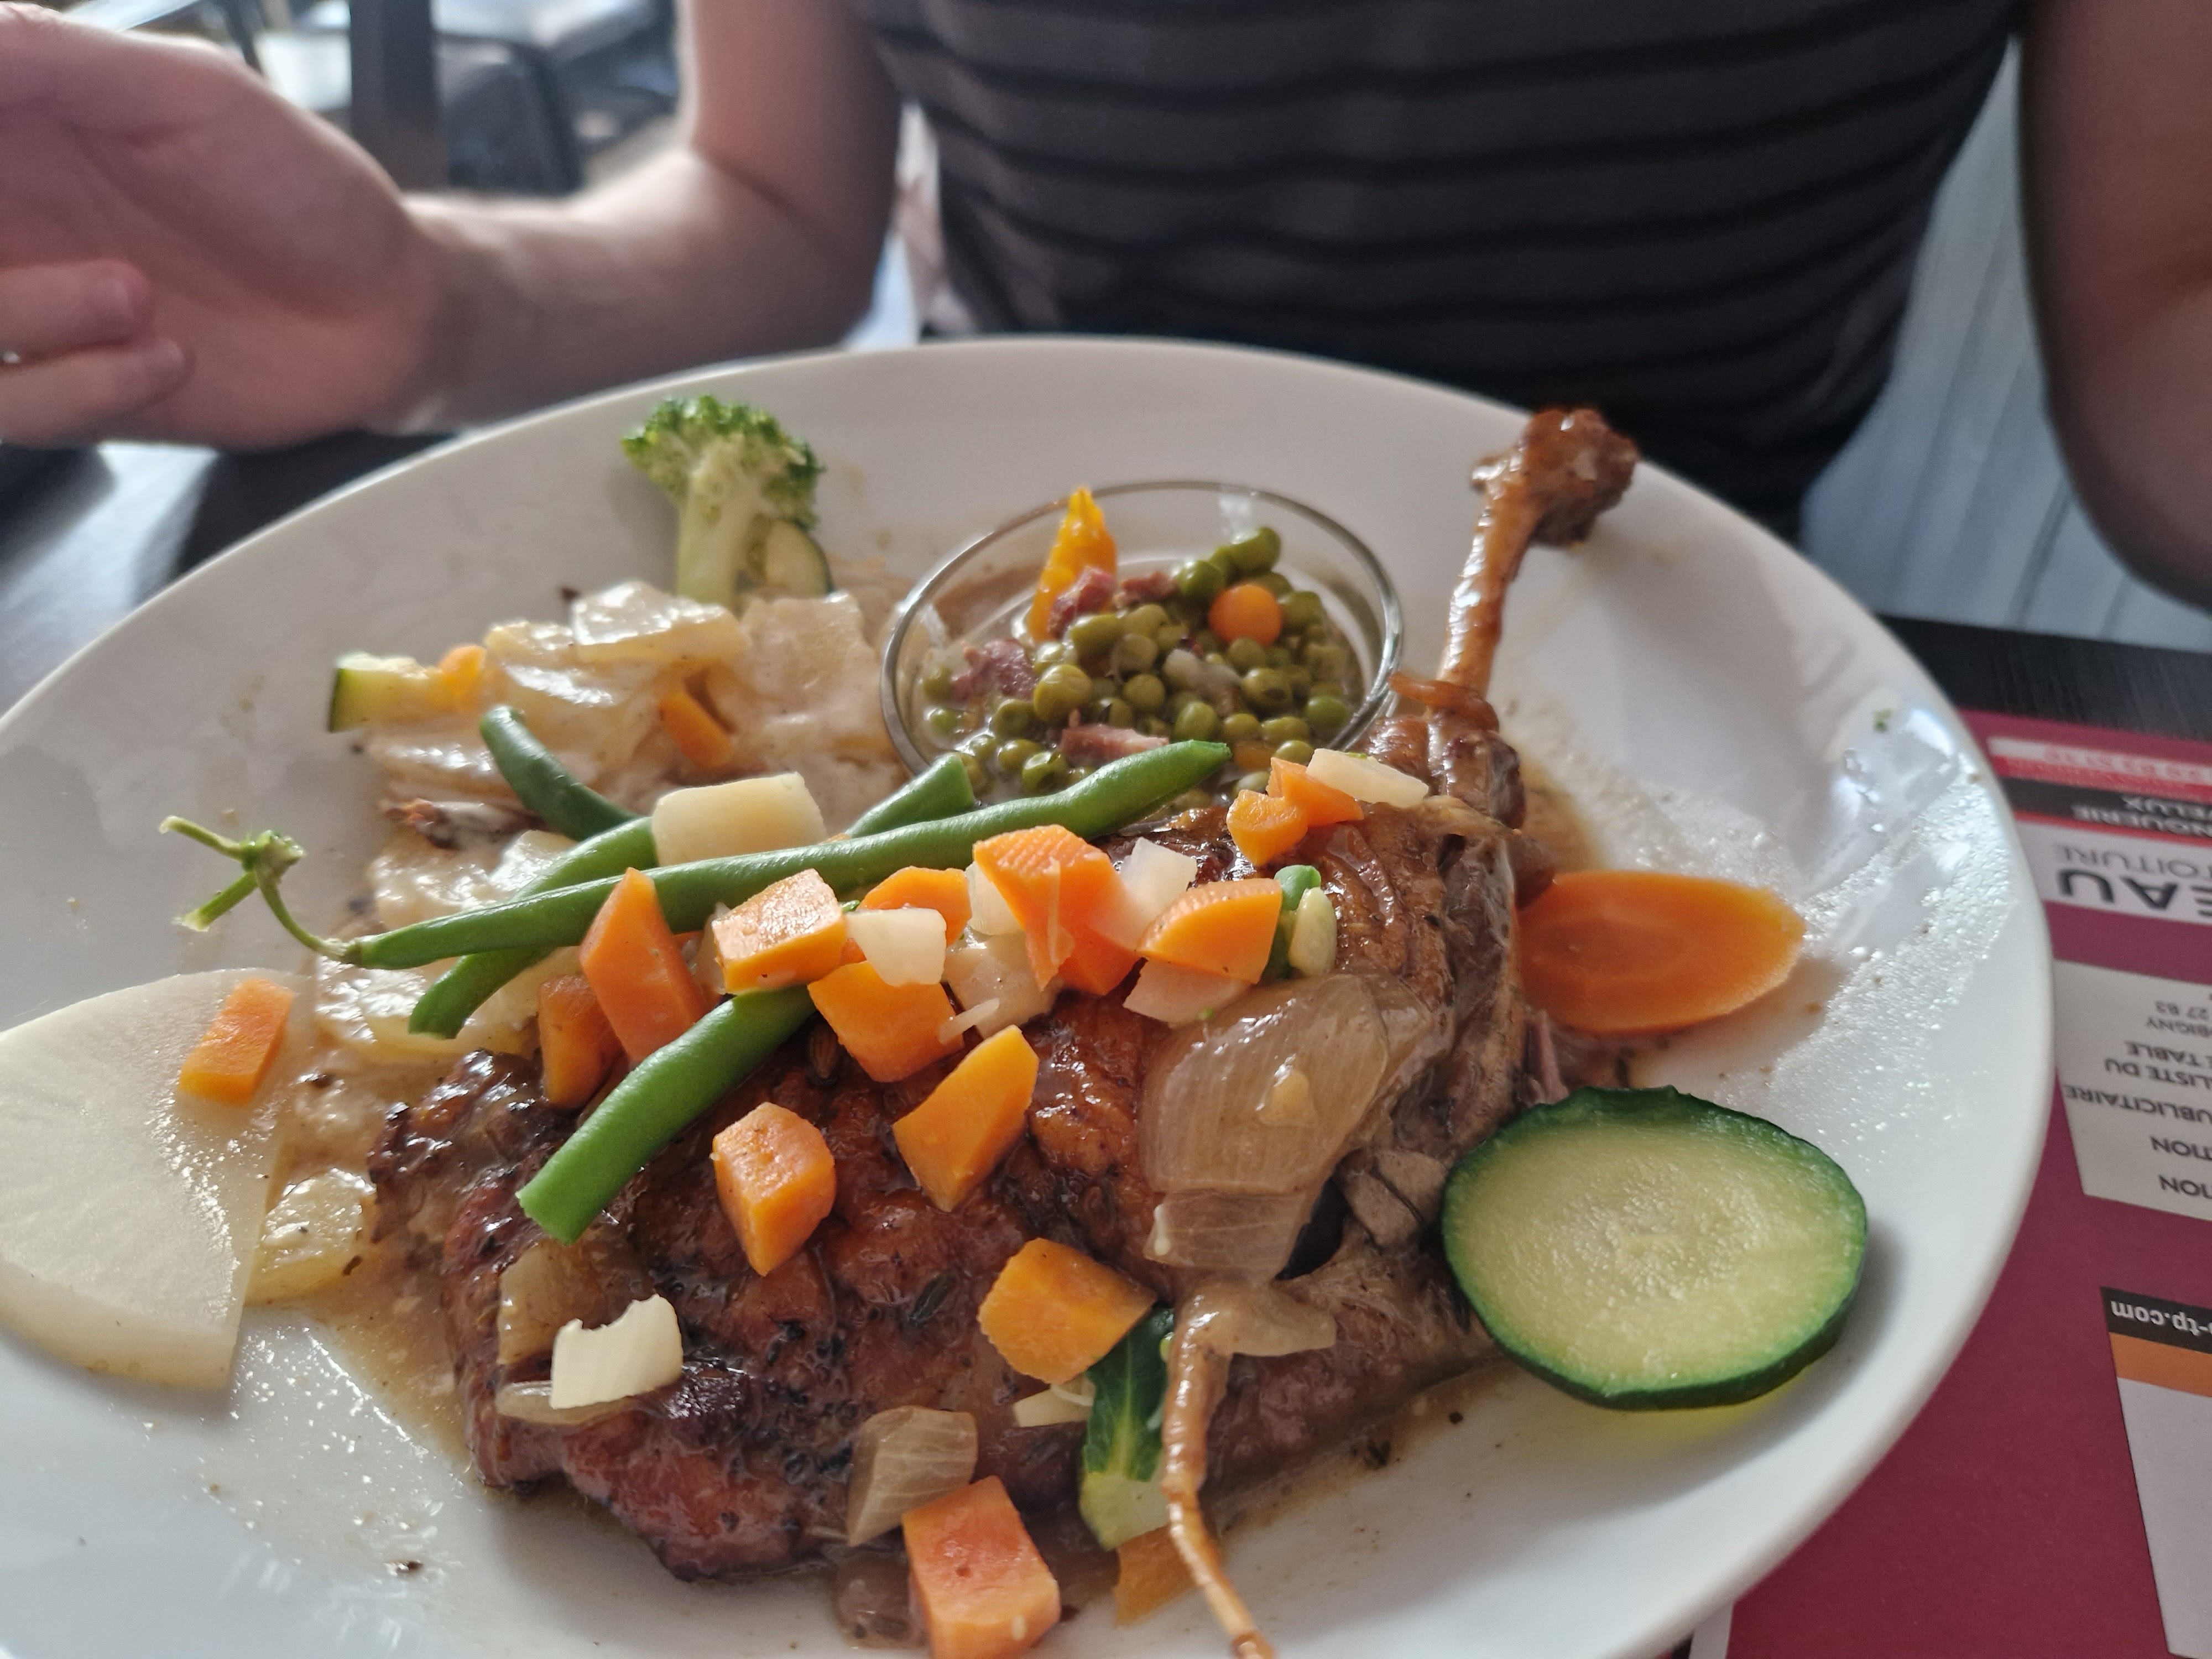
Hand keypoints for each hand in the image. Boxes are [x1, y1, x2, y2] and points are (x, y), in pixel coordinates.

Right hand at [0, 5, 441, 447]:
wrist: (388, 305)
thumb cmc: (301, 185)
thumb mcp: (188, 93)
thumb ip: (52, 55)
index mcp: (5, 117)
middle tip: (12, 242)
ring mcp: (25, 306)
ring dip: (22, 316)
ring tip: (136, 293)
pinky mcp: (72, 389)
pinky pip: (13, 407)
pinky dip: (78, 387)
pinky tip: (168, 355)